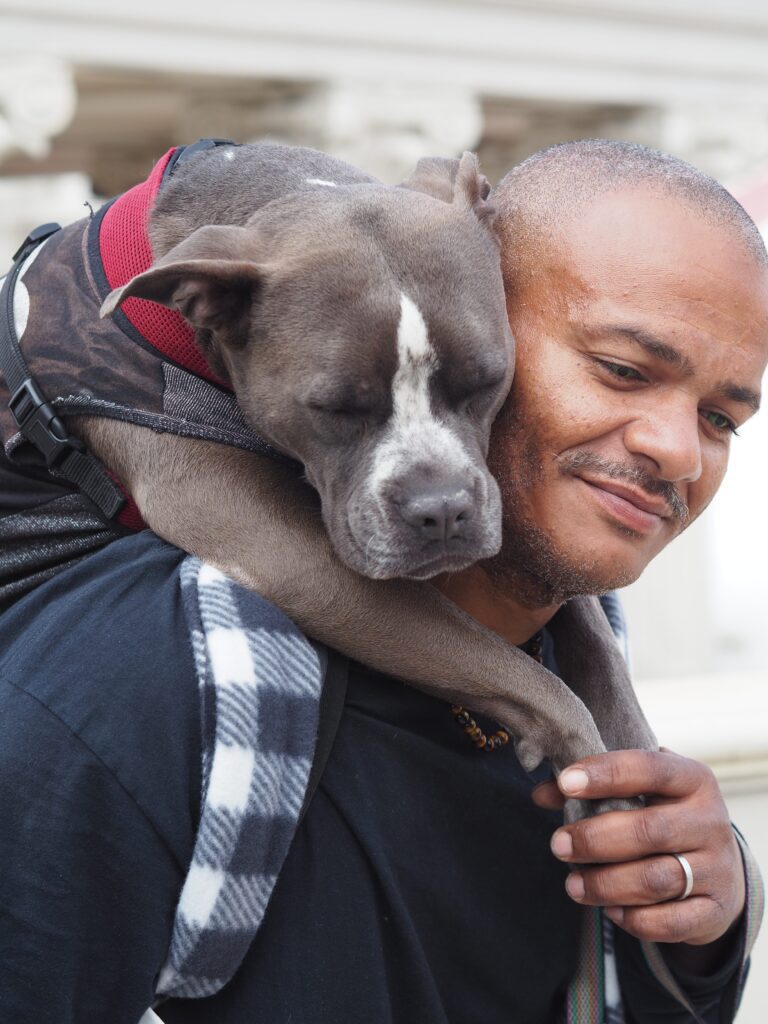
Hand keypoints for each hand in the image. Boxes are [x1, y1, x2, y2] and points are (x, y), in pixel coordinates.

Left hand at [532, 749, 744, 946]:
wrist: (720, 868)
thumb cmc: (665, 816)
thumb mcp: (640, 791)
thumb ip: (592, 786)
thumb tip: (542, 793)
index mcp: (692, 779)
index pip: (648, 769)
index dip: (604, 774)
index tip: (565, 783)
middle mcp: (710, 821)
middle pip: (649, 831)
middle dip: (595, 840)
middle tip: (558, 845)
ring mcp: (717, 868)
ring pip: (655, 880)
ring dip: (605, 884)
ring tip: (573, 884)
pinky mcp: (715, 911)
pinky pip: (670, 922)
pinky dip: (633, 919)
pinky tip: (610, 910)